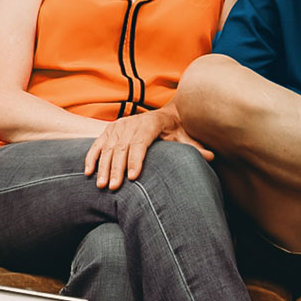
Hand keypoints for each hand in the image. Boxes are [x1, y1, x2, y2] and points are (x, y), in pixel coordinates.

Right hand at [83, 106, 212, 189]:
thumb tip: (212, 156)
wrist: (167, 113)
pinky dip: (92, 158)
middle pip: (122, 147)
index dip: (136, 160)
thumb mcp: (187, 137)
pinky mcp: (109, 130)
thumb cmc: (177, 130)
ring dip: (104, 167)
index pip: (141, 142)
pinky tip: (88, 173)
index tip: (133, 177)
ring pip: (108, 148)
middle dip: (117, 169)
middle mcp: (131, 123)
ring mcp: (118, 126)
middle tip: (114, 187)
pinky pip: (97, 145)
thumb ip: (196, 148)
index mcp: (151, 123)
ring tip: (102, 185)